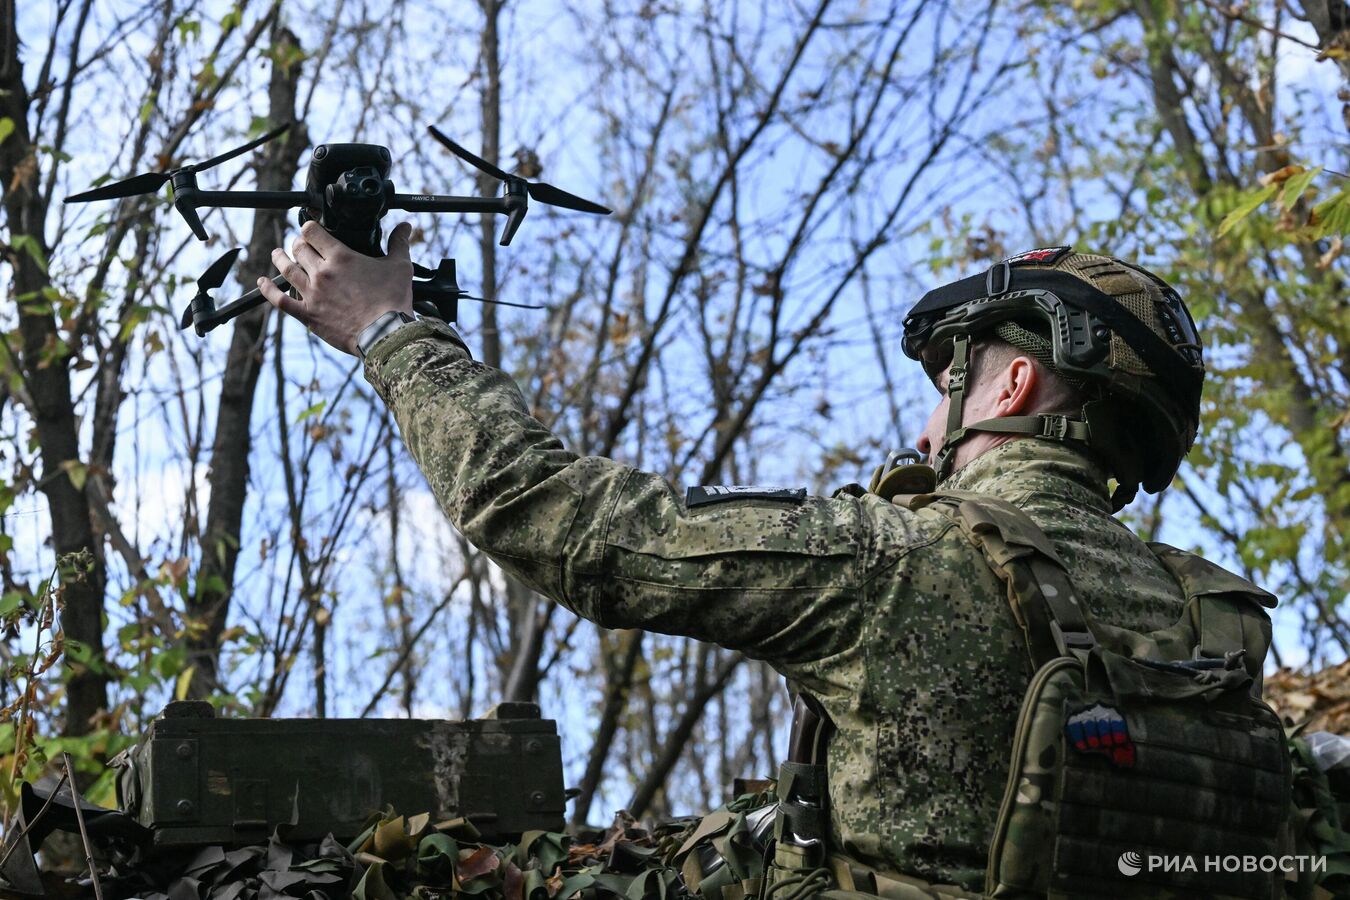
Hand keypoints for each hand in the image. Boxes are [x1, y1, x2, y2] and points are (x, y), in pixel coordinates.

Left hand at [258, 220, 414, 355]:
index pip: (313, 231)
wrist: (385, 335)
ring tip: (277, 254)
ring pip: (286, 269)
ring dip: (280, 258)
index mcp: (341, 257)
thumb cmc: (393, 302)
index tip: (312, 228)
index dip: (310, 227)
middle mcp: (322, 272)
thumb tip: (405, 227)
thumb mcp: (400, 267)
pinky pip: (280, 300)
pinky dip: (268, 290)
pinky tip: (262, 283)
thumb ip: (399, 244)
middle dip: (298, 243)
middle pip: (298, 248)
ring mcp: (312, 294)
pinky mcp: (308, 314)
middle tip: (300, 244)